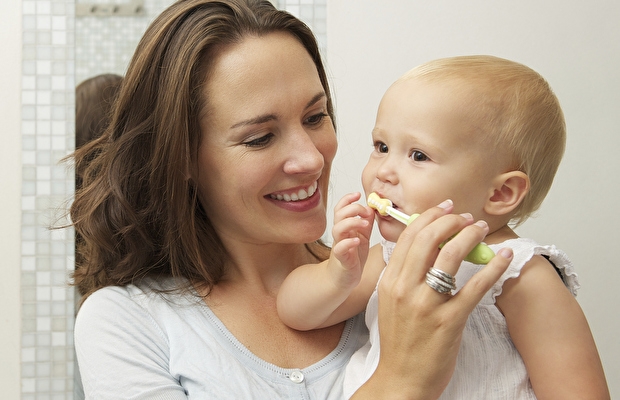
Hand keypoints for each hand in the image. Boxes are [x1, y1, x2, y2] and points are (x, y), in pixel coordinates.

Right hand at [329, 192, 373, 288]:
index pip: (341, 208)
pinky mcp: (341, 258)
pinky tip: (357, 241)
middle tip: (365, 212)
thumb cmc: (353, 257)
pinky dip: (348, 243)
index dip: (348, 199)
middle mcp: (341, 234)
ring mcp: (339, 245)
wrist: (344, 278)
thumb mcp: (363, 236)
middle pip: (339, 214)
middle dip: (352, 208)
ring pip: (337, 228)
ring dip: (351, 222)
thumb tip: (371, 208)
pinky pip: (340, 248)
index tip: (358, 194)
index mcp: (345, 227)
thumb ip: (366, 223)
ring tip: (364, 224)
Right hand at [353, 200, 512, 398]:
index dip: (428, 216)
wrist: (401, 379)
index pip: (408, 237)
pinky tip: (503, 257)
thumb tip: (424, 247)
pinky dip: (492, 267)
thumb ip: (402, 275)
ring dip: (470, 235)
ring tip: (481, 229)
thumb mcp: (390, 302)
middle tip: (466, 216)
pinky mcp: (449, 321)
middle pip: (428, 239)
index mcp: (389, 281)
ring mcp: (427, 304)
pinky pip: (475, 286)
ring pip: (450, 255)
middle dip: (450, 220)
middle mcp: (405, 288)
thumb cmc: (399, 342)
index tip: (445, 208)